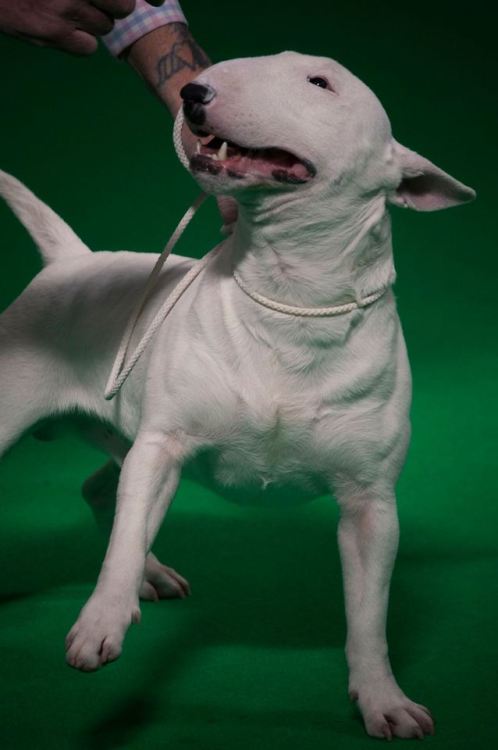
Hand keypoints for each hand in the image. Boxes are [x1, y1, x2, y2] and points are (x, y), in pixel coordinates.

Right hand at [0, 1, 164, 55]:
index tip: (160, 0)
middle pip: (124, 6)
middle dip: (115, 6)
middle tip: (94, 2)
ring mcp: (68, 8)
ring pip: (106, 26)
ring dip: (94, 22)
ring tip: (68, 11)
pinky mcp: (56, 32)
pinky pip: (88, 47)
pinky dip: (80, 42)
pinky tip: (63, 29)